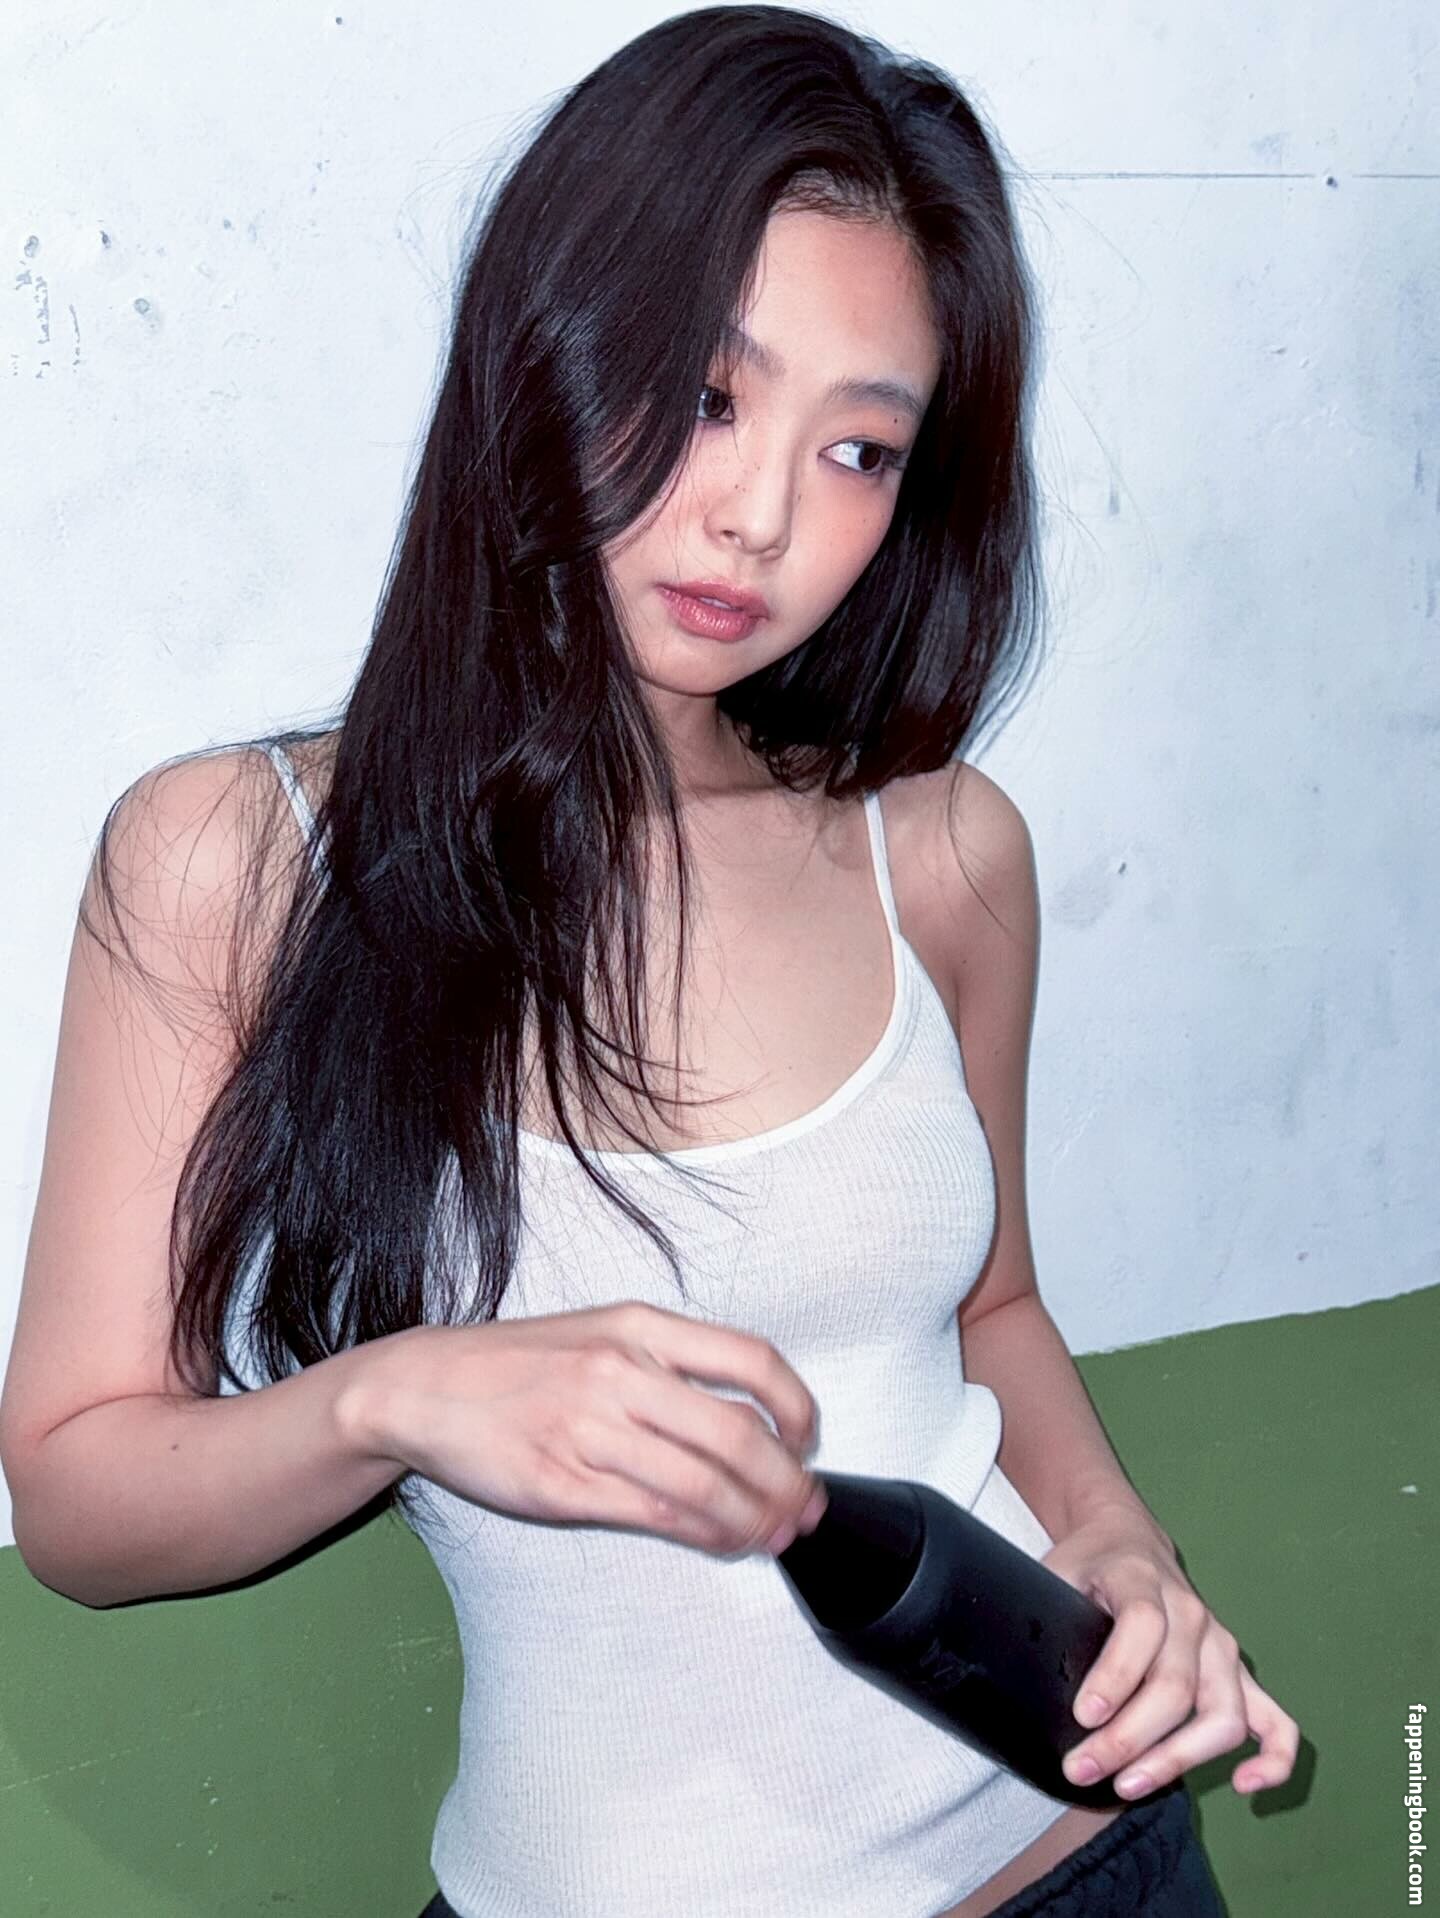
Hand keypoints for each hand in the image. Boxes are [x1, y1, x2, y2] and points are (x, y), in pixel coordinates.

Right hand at [356, 1301, 827, 1558]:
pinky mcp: (562, 1485)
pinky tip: (721, 1540)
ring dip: (751, 1520)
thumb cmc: (521, 1364)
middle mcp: (619, 1372)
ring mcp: (588, 1430)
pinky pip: (654, 1515)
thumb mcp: (603, 1335)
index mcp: (638, 1327)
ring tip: (771, 1534)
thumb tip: (755, 1423)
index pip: (749, 1359)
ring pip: (701, 1485)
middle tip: (804, 1507)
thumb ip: (674, 1369)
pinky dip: (702, 1534)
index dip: (795, 1406)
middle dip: (785, 1482)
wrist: (425, 1388)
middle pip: (736, 1435)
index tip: (809, 1438)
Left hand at [1041, 1502, 1299, 1801]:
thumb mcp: (1056, 1571)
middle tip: (1081, 1769)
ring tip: (1127, 1785)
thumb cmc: (1087, 1563)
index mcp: (1143, 1579)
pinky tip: (1244, 1787)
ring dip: (1178, 1758)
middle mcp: (1192, 1613)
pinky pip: (1276, 1719)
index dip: (1115, 1676)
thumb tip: (1015, 1675)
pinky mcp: (1236, 1672)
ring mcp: (1221, 1644)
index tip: (1083, 1716)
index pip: (1142, 1628)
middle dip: (1127, 1738)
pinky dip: (1272, 1757)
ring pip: (1222, 1713)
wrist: (1126, 1536)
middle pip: (1176, 1685)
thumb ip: (1044, 1616)